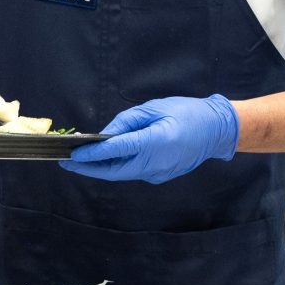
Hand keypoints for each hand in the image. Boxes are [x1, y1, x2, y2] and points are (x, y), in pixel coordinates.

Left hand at [60, 95, 239, 184]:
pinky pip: (134, 172)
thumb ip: (126, 122)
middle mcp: (154, 163)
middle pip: (114, 171)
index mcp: (154, 142)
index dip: (91, 153)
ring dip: (101, 169)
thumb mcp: (154, 108)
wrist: (216, 130)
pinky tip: (107, 159)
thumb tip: (105, 135)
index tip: (73, 154)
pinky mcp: (160, 176)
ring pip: (122, 174)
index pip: (115, 151)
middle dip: (88, 168)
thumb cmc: (187, 113)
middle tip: (68, 163)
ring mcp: (158, 173)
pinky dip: (118, 166)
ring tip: (82, 161)